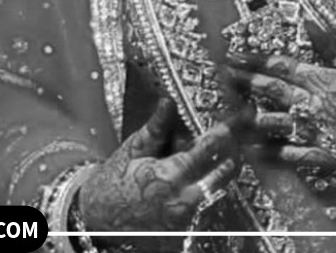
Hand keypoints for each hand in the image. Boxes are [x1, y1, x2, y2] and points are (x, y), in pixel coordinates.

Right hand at [76, 98, 242, 250]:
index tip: (235, 121)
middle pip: (223, 174)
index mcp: (169, 176)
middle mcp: (183, 200)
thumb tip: (169, 102)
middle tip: (236, 140)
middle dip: (231, 155)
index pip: (207, 151)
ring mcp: (186, 220)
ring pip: (217, 191)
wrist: (99, 219)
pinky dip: (205, 193)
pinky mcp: (186, 233)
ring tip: (219, 159)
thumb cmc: (115, 180)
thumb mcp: (133, 149)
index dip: (224, 134)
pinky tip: (197, 183)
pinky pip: (205, 208)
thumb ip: (156, 128)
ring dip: (220, 174)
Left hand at [228, 22, 335, 174]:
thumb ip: (334, 47)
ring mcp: (320, 133)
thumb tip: (308, 23)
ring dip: (246, 117)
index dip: (253, 60)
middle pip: (269, 91)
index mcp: (326, 80)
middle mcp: (316, 106)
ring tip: (224, 112)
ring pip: (273, 124)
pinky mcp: (327, 156)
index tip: (230, 55)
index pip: (280, 66)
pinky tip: (252, 151)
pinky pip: (292, 155)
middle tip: (218, 77)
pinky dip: (270, 153)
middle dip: (241, 83)